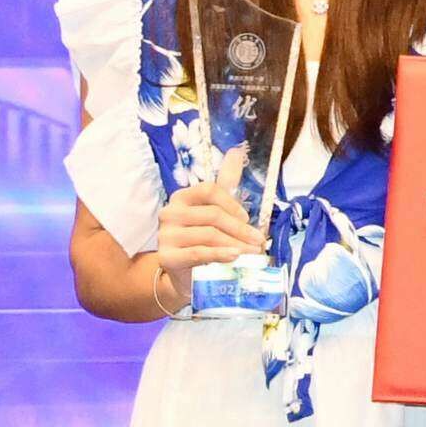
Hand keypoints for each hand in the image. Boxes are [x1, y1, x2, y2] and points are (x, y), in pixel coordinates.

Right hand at [148, 177, 263, 313]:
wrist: (185, 275)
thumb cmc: (202, 239)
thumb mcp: (214, 210)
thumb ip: (225, 183)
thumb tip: (236, 151)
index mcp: (181, 198)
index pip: (209, 190)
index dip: (231, 203)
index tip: (247, 218)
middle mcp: (170, 213)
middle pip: (212, 215)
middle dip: (240, 229)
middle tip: (259, 240)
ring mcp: (166, 235)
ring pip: (208, 235)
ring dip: (235, 244)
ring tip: (252, 252)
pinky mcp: (167, 257)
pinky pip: (198, 253)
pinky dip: (219, 254)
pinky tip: (234, 257)